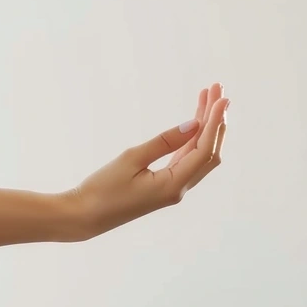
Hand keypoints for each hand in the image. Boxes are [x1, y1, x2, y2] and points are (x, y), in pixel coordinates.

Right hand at [66, 83, 228, 238]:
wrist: (84, 216)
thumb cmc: (102, 189)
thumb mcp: (131, 159)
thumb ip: (164, 142)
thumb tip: (193, 125)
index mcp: (173, 185)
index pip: (204, 150)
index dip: (215, 123)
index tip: (221, 98)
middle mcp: (179, 188)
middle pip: (209, 152)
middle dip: (215, 120)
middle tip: (217, 89)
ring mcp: (173, 188)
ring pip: (199, 155)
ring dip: (206, 127)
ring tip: (207, 97)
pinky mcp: (164, 185)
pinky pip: (186, 159)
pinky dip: (193, 139)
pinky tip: (195, 122)